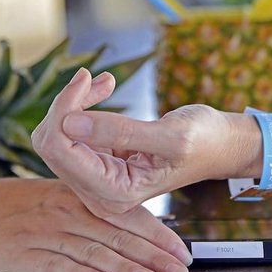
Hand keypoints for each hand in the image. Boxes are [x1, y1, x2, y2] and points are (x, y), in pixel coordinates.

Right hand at [0, 178, 190, 271]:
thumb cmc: (21, 206)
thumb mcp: (61, 198)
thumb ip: (97, 213)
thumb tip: (140, 230)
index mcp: (80, 199)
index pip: (127, 217)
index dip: (158, 235)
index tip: (181, 252)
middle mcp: (66, 214)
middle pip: (116, 236)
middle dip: (152, 256)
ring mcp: (44, 235)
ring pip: (91, 251)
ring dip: (121, 268)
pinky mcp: (21, 257)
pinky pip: (52, 266)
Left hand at [32, 68, 261, 216]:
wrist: (219, 145)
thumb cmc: (204, 142)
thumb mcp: (170, 136)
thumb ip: (122, 132)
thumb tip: (69, 122)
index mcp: (115, 194)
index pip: (61, 151)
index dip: (65, 110)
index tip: (86, 77)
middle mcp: (99, 194)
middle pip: (51, 145)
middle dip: (67, 105)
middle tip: (93, 77)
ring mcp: (96, 180)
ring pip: (58, 135)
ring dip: (75, 103)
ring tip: (105, 82)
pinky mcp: (98, 164)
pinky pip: (72, 132)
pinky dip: (82, 106)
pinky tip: (104, 89)